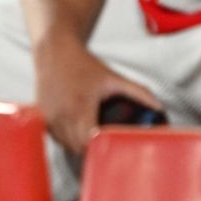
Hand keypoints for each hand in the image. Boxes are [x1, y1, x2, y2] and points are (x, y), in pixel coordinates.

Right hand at [34, 38, 163, 155]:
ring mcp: (49, 117)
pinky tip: (74, 129)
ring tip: (89, 138)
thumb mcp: (112, 77)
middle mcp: (62, 115)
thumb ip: (138, 92)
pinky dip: (65, 138)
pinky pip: (55, 137)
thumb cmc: (83, 64)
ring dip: (77, 145)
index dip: (100, 149)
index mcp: (80, 107)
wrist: (54, 50)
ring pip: (65, 145)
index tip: (110, 149)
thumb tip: (159, 106)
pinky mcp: (42, 116)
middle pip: (77, 148)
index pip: (88, 143)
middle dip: (91, 150)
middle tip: (104, 147)